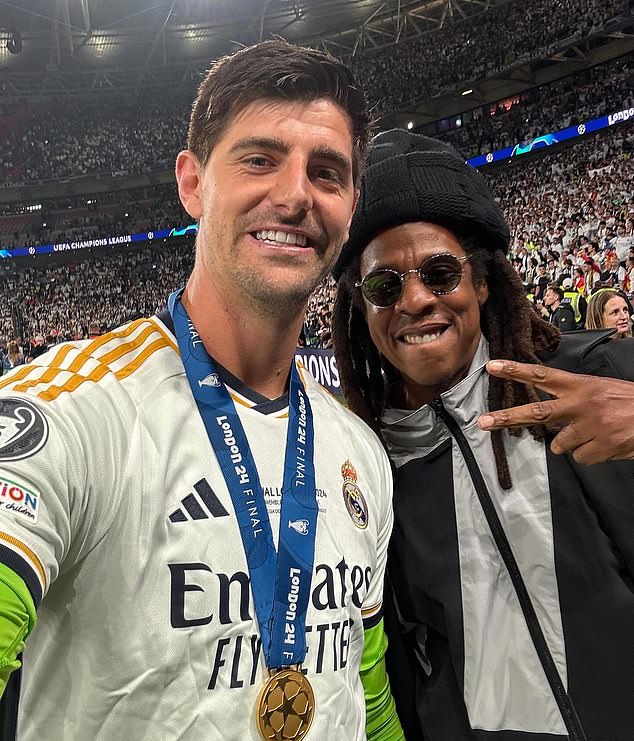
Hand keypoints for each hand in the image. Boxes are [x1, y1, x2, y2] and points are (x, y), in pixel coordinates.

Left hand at [478, 360, 633, 464]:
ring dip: (572, 444)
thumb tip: (548, 418)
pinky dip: (590, 455)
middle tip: (483, 422)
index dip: (517, 371)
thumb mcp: (601, 390)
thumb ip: (574, 398)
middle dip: (507, 418)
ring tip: (595, 434)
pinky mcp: (601, 446)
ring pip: (560, 445)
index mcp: (581, 386)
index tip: (492, 366)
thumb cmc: (629, 403)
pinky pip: (580, 458)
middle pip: (536, 412)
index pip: (543, 375)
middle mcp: (581, 404)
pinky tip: (606, 444)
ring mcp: (590, 426)